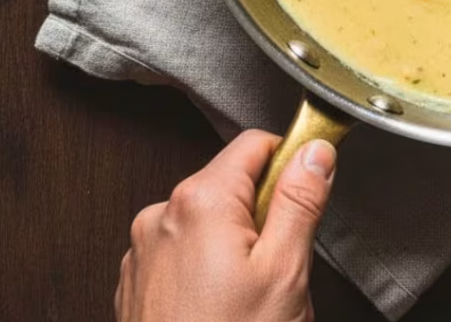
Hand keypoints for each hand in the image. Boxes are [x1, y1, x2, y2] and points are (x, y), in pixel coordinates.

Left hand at [115, 131, 335, 321]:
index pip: (256, 144)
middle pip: (232, 184)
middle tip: (280, 267)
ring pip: (209, 222)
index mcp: (199, 201)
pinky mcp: (136, 285)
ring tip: (249, 299)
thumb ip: (300, 200)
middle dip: (263, 214)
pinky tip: (220, 310)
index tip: (308, 190)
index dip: (290, 163)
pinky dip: (206, 269)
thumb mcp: (285, 272)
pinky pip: (183, 253)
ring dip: (235, 245)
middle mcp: (161, 217)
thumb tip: (314, 152)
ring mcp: (143, 253)